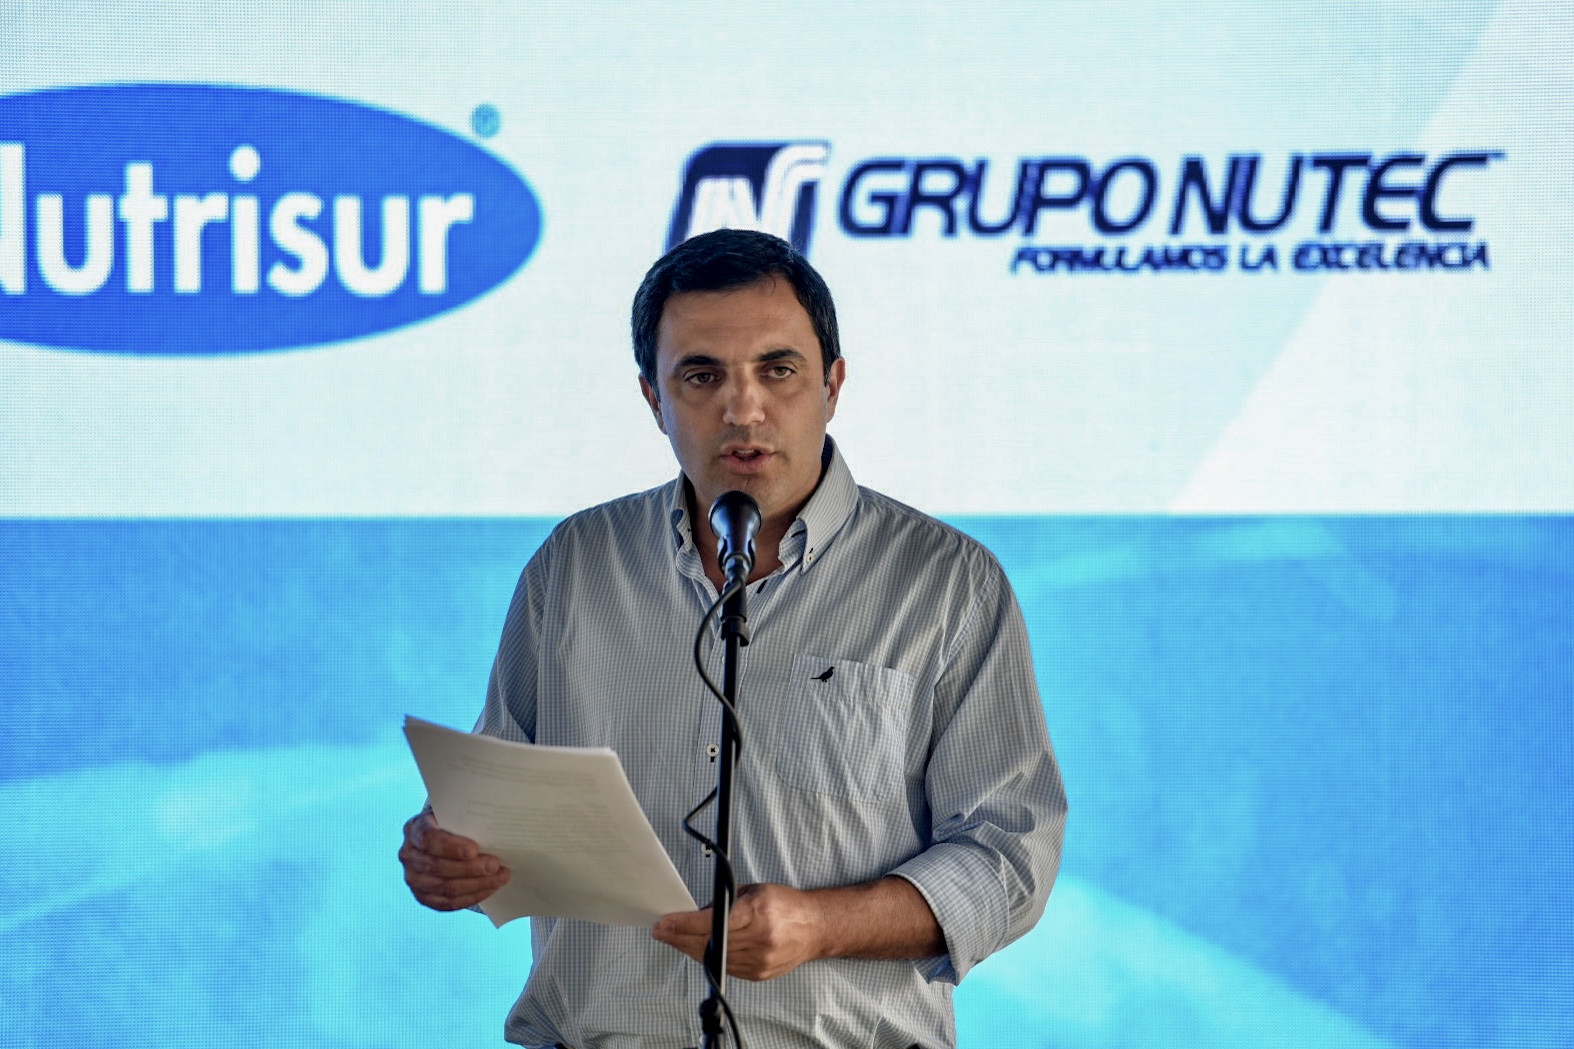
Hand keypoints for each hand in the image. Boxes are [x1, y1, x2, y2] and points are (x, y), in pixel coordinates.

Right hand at [399, 810, 509, 910]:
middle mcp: (409, 855)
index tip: (474, 850)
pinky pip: (448, 902)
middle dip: (470, 868)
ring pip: (446, 887)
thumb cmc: (451, 825)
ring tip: (499, 877)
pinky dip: (472, 897)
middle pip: (439, 867)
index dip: (451, 847)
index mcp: (414, 830)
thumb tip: (495, 827)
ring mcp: (414, 879)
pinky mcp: (423, 897)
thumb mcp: (453, 816)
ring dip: (477, 884)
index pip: (429, 839)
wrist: (440, 841)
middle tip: (494, 865)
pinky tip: (490, 889)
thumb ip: (466, 820)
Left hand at [652, 883, 823, 980]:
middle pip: (707, 942)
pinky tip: (697, 948)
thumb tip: (695, 912)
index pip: (710, 922)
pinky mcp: (758, 973)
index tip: (664, 923)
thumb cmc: (785, 905)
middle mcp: (758, 939)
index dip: (682, 924)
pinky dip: (709, 958)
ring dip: (690, 949)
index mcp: (757, 912)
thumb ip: (725, 901)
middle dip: (679, 937)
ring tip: (675, 938)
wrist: (815, 928)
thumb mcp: (753, 890)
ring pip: (713, 958)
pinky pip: (724, 968)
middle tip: (661, 931)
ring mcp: (759, 960)